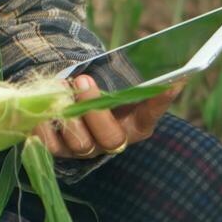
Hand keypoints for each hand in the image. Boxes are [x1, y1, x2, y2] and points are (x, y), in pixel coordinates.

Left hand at [33, 75, 180, 159]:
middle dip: (96, 109)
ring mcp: (86, 148)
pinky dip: (45, 125)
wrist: (64, 93)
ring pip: (80, 143)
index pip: (152, 114)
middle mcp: (112, 141)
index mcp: (135, 123)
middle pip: (111, 138)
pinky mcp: (59, 149)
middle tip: (84, 80)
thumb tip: (176, 73)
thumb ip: (137, 79)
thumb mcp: (117, 79)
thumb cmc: (99, 84)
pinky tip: (44, 104)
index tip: (170, 82)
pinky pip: (50, 145)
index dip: (159, 101)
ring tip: (61, 86)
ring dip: (69, 114)